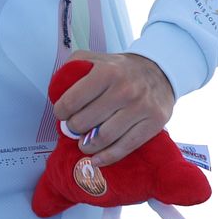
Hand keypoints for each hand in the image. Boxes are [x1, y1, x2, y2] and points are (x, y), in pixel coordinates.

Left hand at [51, 51, 174, 167]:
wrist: (161, 71)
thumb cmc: (122, 69)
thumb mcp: (96, 58)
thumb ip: (74, 68)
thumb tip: (56, 89)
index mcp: (107, 73)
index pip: (73, 100)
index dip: (61, 111)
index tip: (60, 114)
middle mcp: (125, 90)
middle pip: (87, 121)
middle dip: (73, 129)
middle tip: (72, 129)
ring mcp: (141, 108)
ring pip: (105, 137)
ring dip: (88, 145)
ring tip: (83, 144)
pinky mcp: (154, 123)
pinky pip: (127, 146)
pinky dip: (108, 157)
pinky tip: (97, 159)